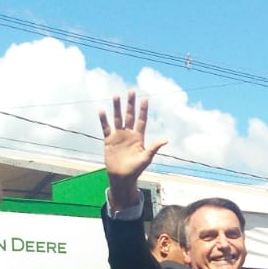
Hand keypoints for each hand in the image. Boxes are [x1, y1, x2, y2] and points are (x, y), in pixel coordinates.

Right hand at [99, 91, 167, 207]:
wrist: (122, 177)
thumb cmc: (136, 169)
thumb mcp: (146, 158)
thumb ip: (154, 148)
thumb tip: (165, 140)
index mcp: (139, 137)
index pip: (141, 120)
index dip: (143, 110)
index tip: (145, 99)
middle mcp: (129, 134)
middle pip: (129, 116)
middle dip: (130, 104)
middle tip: (131, 91)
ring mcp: (118, 136)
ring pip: (118, 118)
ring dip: (117, 108)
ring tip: (116, 96)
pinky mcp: (109, 140)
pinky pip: (106, 128)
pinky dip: (103, 119)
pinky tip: (102, 110)